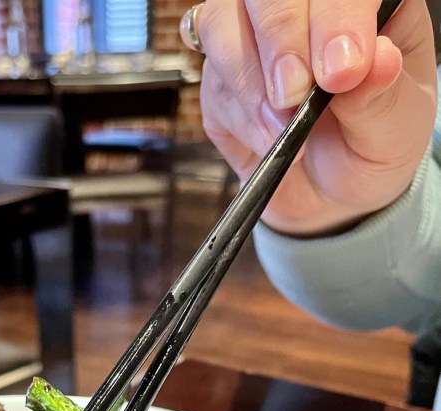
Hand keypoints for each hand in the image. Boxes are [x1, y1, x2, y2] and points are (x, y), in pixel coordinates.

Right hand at [183, 0, 437, 235]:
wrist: (334, 193)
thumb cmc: (373, 145)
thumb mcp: (396, 128)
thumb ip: (382, 95)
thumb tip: (379, 60)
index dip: (336, 14)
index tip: (341, 72)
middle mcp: (305, 4)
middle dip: (279, 37)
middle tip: (294, 95)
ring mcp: (254, 33)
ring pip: (222, 21)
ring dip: (249, 80)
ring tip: (281, 127)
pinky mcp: (221, 75)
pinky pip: (211, 81)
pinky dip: (239, 115)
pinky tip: (268, 139)